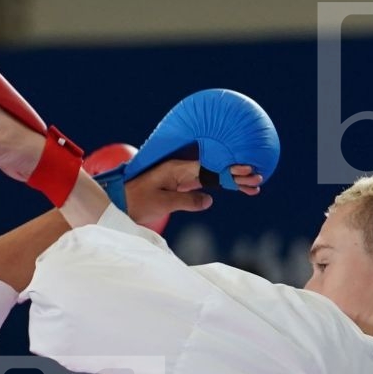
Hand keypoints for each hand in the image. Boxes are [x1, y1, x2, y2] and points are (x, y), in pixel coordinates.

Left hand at [124, 160, 261, 224]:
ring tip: (251, 186)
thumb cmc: (134, 203)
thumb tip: (209, 200)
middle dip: (236, 175)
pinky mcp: (176, 187)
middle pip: (213, 171)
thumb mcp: (161, 203)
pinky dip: (216, 187)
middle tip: (258, 179)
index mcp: (177, 170)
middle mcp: (179, 171)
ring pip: (210, 177)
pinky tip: (228, 189)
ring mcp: (178, 178)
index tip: (247, 172)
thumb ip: (186, 201)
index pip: (210, 169)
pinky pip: (201, 184)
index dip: (229, 171)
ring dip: (229, 181)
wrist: (114, 204)